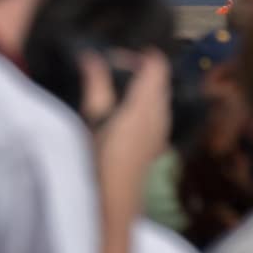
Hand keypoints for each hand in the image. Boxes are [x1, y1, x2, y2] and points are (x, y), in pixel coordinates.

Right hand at [88, 49, 170, 191]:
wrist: (117, 196)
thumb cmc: (102, 155)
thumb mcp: (94, 115)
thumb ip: (95, 83)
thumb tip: (90, 56)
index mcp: (145, 103)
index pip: (156, 66)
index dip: (140, 56)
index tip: (116, 56)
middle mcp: (160, 113)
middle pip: (159, 80)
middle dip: (140, 69)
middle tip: (112, 68)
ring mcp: (161, 129)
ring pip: (160, 96)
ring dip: (143, 87)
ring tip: (117, 88)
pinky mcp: (157, 142)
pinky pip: (158, 112)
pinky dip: (146, 102)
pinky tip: (126, 112)